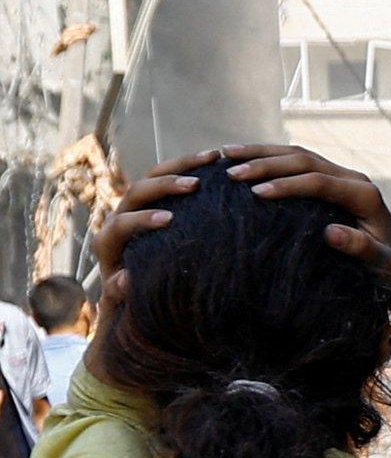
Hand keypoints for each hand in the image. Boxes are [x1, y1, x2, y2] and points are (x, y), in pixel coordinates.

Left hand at [93, 149, 219, 308]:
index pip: (121, 223)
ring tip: (212, 158)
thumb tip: (124, 280)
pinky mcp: (154, 201)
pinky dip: (188, 167)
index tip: (168, 219)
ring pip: (153, 176)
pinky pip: (167, 177)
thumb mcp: (125, 300)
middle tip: (194, 185)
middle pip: (137, 191)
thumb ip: (119, 292)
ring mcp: (137, 206)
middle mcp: (120, 217)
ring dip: (181, 165)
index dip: (141, 219)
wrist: (134, 289)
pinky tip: (214, 161)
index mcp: (109, 242)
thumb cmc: (133, 298)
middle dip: (165, 185)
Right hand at [220, 143, 390, 287]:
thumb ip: (359, 247)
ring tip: (226, 156)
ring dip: (262, 153)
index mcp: (364, 194)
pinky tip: (242, 159)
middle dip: (266, 164)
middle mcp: (353, 178)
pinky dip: (269, 157)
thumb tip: (330, 233)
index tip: (255, 192)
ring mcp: (342, 174)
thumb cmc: (388, 265)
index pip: (319, 182)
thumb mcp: (378, 262)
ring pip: (298, 154)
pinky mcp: (332, 176)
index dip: (287, 185)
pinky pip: (297, 160)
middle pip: (305, 161)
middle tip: (231, 172)